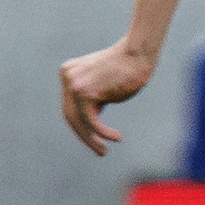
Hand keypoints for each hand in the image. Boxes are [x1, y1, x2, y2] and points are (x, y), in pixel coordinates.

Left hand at [60, 39, 156, 155]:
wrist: (138, 53)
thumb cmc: (129, 69)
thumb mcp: (105, 84)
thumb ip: (94, 98)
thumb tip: (90, 123)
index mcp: (69, 73)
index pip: (71, 106)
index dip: (82, 125)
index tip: (94, 138)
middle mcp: (67, 77)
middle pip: (70, 115)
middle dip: (84, 135)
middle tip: (99, 151)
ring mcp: (74, 84)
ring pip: (78, 120)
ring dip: (91, 139)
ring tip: (103, 151)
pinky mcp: (84, 93)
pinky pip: (90, 120)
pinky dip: (102, 132)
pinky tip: (115, 138)